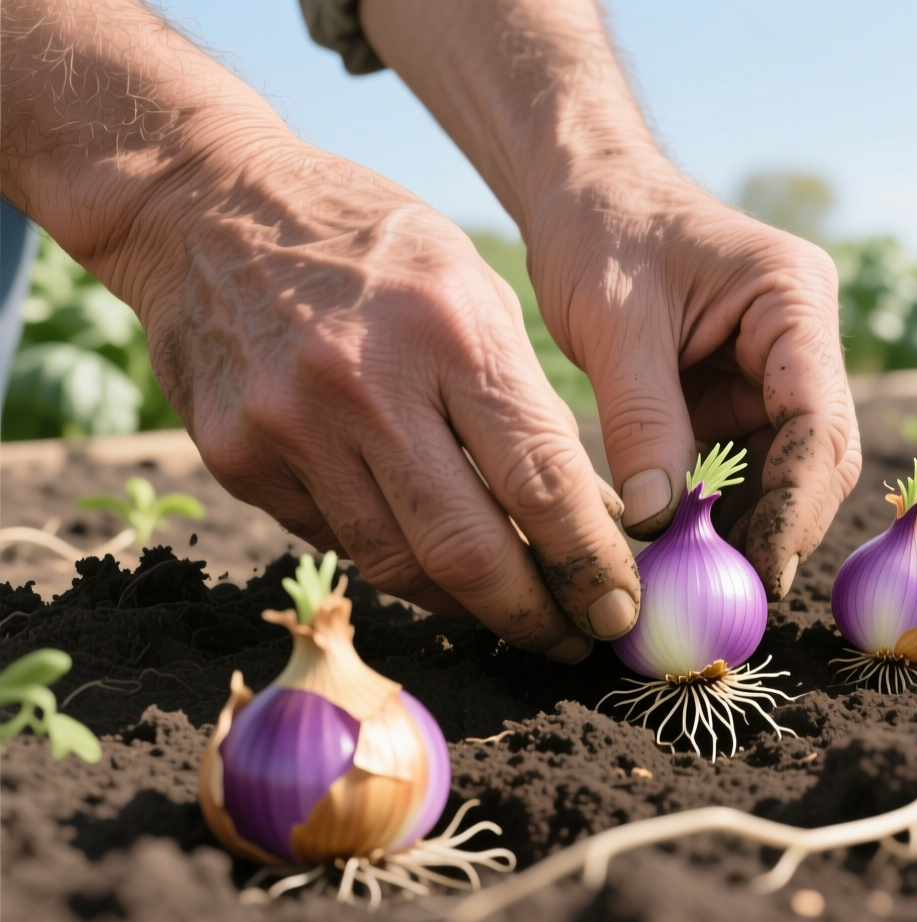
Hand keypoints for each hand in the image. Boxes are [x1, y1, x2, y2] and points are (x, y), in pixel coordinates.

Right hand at [142, 145, 640, 660]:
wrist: (208, 202)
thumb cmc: (372, 243)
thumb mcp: (472, 288)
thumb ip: (524, 400)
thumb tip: (587, 516)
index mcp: (451, 332)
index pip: (542, 481)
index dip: (591, 562)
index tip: (622, 607)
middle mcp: (369, 386)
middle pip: (468, 549)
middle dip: (533, 613)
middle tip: (573, 639)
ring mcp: (292, 427)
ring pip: (398, 563)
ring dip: (465, 603)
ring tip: (511, 609)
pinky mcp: (237, 457)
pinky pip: (336, 539)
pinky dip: (391, 556)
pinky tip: (424, 553)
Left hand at [528, 165, 861, 596]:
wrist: (585, 189)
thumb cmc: (602, 228)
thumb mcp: (615, 320)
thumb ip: (641, 419)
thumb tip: (658, 524)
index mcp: (794, 300)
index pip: (818, 418)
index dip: (795, 502)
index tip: (759, 568)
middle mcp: (802, 341)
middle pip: (818, 457)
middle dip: (778, 528)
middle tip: (726, 601)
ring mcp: (776, 371)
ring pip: (787, 473)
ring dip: (748, 529)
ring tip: (696, 589)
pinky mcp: (743, 396)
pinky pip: (745, 468)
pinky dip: (719, 513)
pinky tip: (684, 555)